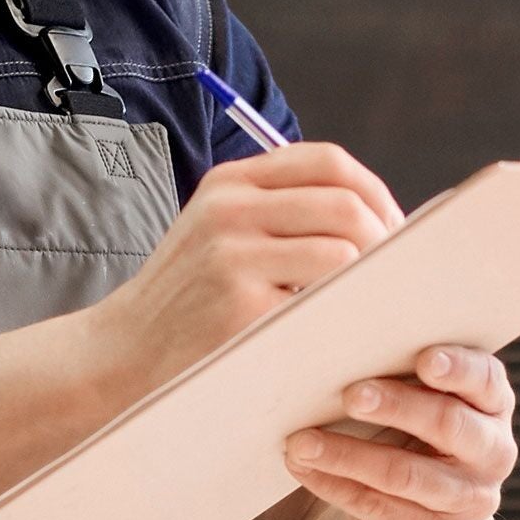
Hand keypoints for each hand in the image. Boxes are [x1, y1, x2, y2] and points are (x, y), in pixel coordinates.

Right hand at [93, 145, 404, 386]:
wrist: (121, 357)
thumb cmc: (190, 302)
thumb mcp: (220, 235)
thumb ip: (283, 214)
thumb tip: (384, 219)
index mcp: (231, 184)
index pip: (328, 162)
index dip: (376, 192)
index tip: (397, 230)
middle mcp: (230, 210)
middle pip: (346, 204)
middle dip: (388, 240)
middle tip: (398, 278)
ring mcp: (233, 257)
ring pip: (344, 250)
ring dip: (372, 280)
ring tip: (374, 305)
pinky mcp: (241, 307)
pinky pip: (325, 300)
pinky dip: (349, 313)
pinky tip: (350, 330)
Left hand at [283, 345, 516, 519]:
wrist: (411, 510)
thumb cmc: (400, 426)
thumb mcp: (408, 390)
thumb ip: (394, 358)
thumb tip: (337, 303)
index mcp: (492, 403)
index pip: (487, 381)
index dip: (459, 370)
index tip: (422, 358)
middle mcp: (493, 450)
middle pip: (450, 425)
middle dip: (397, 407)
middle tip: (349, 393)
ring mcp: (469, 498)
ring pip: (408, 475)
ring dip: (348, 454)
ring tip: (299, 440)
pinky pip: (382, 511)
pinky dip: (335, 487)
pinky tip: (302, 468)